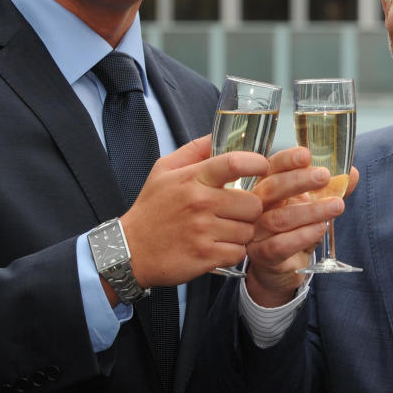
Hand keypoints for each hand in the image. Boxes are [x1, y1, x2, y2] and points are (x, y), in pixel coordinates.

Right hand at [119, 135, 267, 289]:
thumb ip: (194, 150)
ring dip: (242, 231)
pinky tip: (219, 246)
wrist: (130, 250)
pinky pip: (239, 252)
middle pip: (252, 203)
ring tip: (225, 229)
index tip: (262, 168)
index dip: (256, 163)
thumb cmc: (151, 208)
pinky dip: (233, 251)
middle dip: (250, 208)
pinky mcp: (205, 256)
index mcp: (192, 178)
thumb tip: (217, 135)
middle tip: (238, 210)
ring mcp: (203, 231)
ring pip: (248, 230)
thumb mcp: (164, 170)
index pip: (234, 163)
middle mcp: (199, 203)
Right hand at [245, 147, 358, 307]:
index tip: (306, 155)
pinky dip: (302, 236)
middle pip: (272, 188)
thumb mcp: (313, 206)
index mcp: (266, 187)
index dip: (287, 160)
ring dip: (310, 211)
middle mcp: (256, 206)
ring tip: (336, 206)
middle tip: (324, 176)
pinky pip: (279, 245)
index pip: (272, 168)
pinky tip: (320, 229)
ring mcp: (255, 231)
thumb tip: (352, 174)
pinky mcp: (261, 255)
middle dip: (299, 180)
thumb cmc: (294, 229)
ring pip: (279, 218)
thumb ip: (331, 190)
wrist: (280, 268)